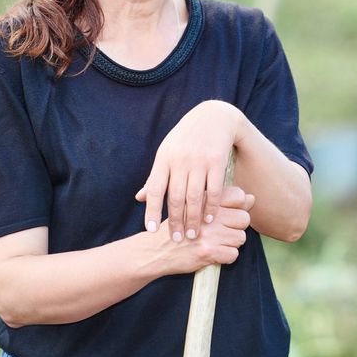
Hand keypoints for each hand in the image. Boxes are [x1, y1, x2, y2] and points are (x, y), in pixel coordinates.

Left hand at [136, 100, 241, 242]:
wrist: (214, 117)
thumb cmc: (186, 138)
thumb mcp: (167, 152)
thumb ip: (155, 176)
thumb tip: (138, 199)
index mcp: (164, 158)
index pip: (154, 189)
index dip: (151, 211)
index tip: (151, 230)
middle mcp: (180, 160)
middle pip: (175, 197)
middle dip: (176, 221)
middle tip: (178, 239)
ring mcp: (200, 161)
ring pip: (195, 197)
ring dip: (194, 219)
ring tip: (193, 234)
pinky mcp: (218, 161)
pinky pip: (214, 190)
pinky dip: (212, 206)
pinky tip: (210, 218)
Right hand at [147, 186, 254, 273]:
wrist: (154, 250)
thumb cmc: (179, 227)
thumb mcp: (196, 207)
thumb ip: (226, 201)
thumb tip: (252, 197)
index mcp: (204, 198)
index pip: (238, 196)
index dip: (237, 207)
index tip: (225, 215)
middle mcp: (207, 213)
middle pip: (244, 218)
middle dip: (236, 228)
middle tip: (220, 233)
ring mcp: (209, 233)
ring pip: (240, 238)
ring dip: (230, 243)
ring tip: (215, 243)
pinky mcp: (208, 252)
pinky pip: (233, 255)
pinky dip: (226, 257)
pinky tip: (213, 254)